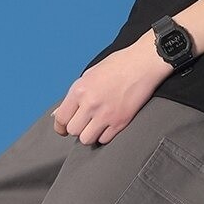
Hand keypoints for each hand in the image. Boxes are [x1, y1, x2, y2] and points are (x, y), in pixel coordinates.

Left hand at [52, 35, 172, 144]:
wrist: (144, 63)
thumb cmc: (118, 65)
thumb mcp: (90, 75)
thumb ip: (74, 96)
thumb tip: (59, 113)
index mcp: (80, 90)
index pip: (61, 118)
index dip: (60, 127)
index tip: (64, 129)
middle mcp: (90, 104)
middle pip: (73, 131)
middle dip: (77, 128)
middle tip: (84, 123)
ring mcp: (105, 114)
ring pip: (86, 139)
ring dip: (89, 135)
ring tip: (96, 126)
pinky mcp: (119, 122)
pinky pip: (103, 140)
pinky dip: (104, 135)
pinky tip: (108, 125)